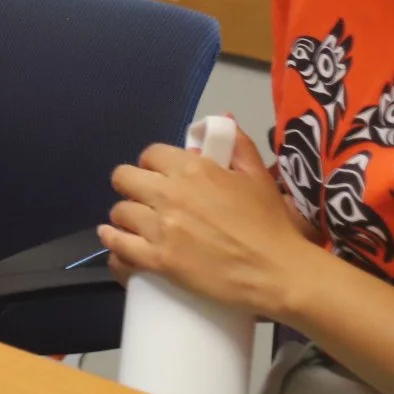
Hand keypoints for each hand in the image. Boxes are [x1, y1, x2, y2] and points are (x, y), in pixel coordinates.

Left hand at [100, 124, 321, 314]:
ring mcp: (160, 228)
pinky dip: (113, 244)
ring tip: (136, 225)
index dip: (153, 165)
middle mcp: (169, 194)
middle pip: (123, 178)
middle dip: (132, 186)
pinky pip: (118, 247)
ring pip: (118, 212)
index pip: (150, 154)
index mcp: (192, 169)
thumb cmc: (271, 224)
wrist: (279, 273)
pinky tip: (117, 243)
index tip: (160, 177)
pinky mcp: (158, 260)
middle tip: (146, 200)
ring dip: (125, 217)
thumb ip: (238, 145)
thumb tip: (223, 119)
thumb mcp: (258, 176)